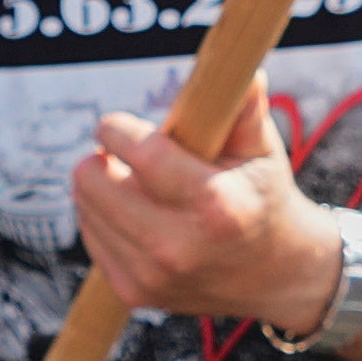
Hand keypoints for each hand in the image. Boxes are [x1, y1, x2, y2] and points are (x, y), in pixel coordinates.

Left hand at [70, 109, 329, 331]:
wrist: (276, 274)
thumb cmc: (263, 197)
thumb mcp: (262, 150)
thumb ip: (245, 107)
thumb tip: (243, 68)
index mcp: (215, 205)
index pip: (140, 153)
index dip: (117, 130)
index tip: (118, 125)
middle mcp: (178, 246)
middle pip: (94, 181)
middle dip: (101, 156)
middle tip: (124, 153)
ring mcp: (152, 276)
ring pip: (85, 206)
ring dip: (100, 185)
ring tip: (134, 182)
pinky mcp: (133, 292)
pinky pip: (90, 235)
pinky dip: (101, 215)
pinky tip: (133, 211)